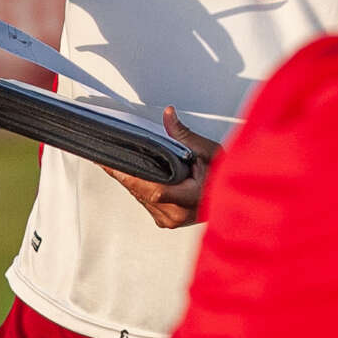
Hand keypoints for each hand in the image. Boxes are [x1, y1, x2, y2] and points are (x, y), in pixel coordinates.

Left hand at [105, 109, 224, 228]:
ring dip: (129, 181)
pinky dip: (139, 188)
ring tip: (112, 164)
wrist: (233, 199)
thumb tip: (169, 115)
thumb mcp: (209, 152)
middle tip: (104, 159)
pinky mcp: (166, 221)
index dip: (132, 178)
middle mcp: (178, 213)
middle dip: (124, 174)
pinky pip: (145, 202)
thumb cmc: (225, 179)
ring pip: (141, 198)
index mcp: (191, 198)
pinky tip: (130, 176)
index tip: (114, 166)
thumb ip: (185, 135)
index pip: (155, 190)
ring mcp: (171, 220)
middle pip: (141, 192)